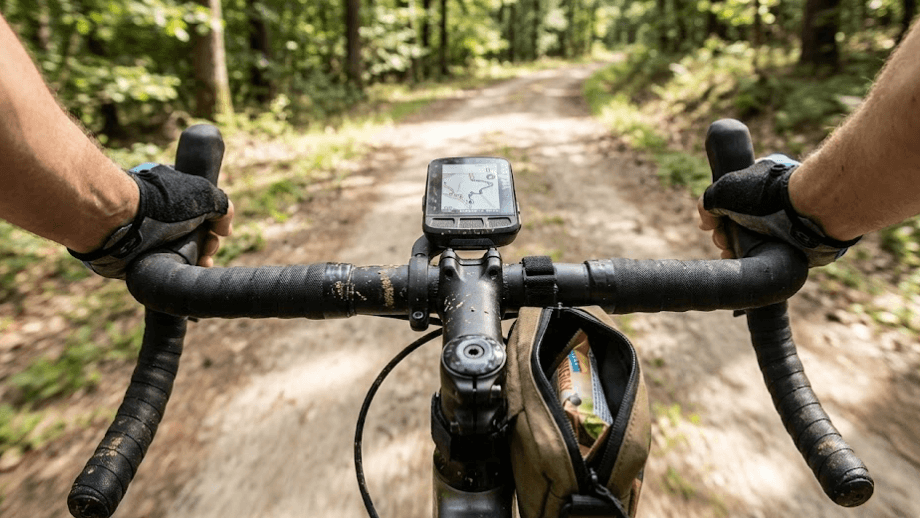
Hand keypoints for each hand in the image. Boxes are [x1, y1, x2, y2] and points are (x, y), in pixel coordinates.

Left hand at [69, 164, 233, 277]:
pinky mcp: (140, 258)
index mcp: (171, 193)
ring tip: (202, 264)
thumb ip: (224, 207)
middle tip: (208, 249)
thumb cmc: (162, 203)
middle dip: (208, 244)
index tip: (218, 232)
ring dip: (198, 260)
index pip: (201, 210)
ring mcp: (149, 236)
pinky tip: (190, 272)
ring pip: (182, 252)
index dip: (214, 223)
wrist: (122, 223)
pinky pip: (167, 267)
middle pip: (194, 233)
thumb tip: (224, 229)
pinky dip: (180, 272)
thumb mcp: (205, 194)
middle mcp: (160, 214)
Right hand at [697, 155, 859, 266]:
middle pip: (740, 222)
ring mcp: (787, 223)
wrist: (809, 214)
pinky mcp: (798, 245)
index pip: (732, 199)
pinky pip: (770, 255)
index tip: (713, 225)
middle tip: (723, 241)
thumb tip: (706, 221)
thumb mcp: (723, 190)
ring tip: (732, 255)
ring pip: (754, 240)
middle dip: (726, 235)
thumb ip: (707, 202)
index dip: (718, 214)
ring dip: (737, 250)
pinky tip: (745, 262)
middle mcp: (775, 200)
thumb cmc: (767, 196)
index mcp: (762, 180)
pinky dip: (755, 260)